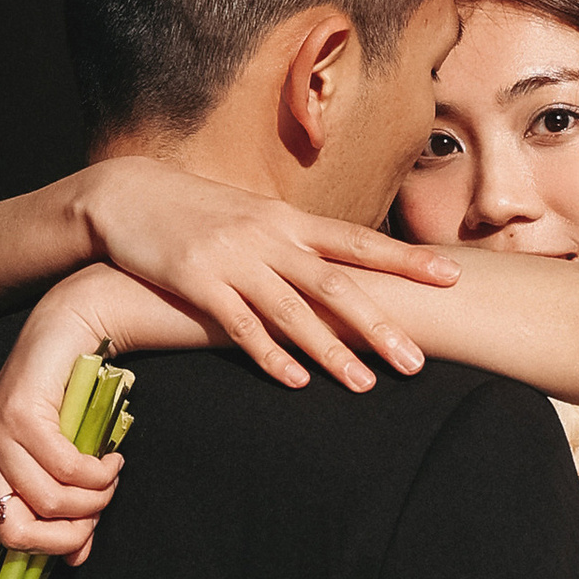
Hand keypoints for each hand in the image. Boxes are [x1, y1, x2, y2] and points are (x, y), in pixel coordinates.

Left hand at [0, 282, 129, 578]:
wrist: (70, 326)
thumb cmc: (70, 398)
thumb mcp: (63, 460)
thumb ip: (64, 507)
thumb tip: (77, 556)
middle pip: (14, 532)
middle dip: (64, 539)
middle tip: (96, 517)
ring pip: (46, 503)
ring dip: (92, 500)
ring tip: (110, 477)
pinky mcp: (18, 413)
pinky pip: (64, 469)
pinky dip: (97, 473)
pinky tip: (111, 457)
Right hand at [77, 155, 455, 392]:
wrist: (126, 193)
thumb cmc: (197, 210)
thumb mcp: (252, 215)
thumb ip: (293, 240)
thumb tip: (337, 263)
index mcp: (287, 219)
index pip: (359, 240)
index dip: (406, 259)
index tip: (452, 276)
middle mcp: (268, 237)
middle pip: (336, 283)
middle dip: (380, 324)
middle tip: (417, 362)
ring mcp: (233, 259)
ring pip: (293, 311)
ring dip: (331, 352)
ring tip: (366, 385)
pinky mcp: (196, 281)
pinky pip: (240, 325)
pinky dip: (270, 355)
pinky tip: (296, 382)